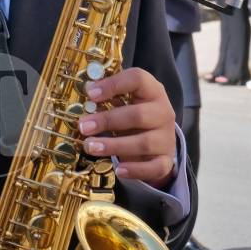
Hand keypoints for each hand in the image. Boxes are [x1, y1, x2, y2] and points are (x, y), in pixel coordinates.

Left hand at [78, 67, 178, 185]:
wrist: (158, 140)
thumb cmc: (135, 116)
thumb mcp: (126, 102)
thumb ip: (110, 97)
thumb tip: (87, 91)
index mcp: (152, 91)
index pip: (138, 79)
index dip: (114, 84)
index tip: (90, 93)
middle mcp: (163, 112)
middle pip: (138, 115)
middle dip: (108, 120)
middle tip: (83, 126)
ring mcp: (166, 137)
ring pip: (143, 143)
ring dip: (114, 145)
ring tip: (90, 146)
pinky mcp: (166, 160)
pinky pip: (155, 167)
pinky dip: (136, 170)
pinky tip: (118, 170)